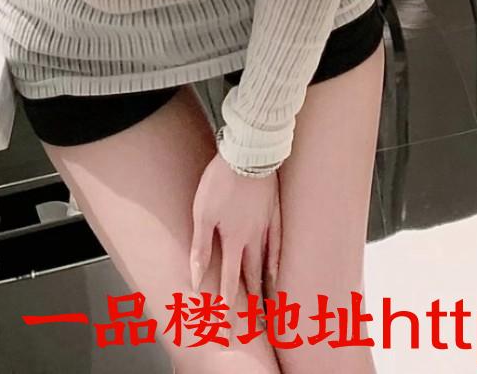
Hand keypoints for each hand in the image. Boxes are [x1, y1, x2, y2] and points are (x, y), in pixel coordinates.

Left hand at [190, 154, 281, 313]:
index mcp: (235, 240)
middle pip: (253, 276)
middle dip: (253, 302)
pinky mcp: (275, 211)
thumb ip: (201, 247)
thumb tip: (197, 279)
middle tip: (256, 324)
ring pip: (268, 262)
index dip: (228, 305)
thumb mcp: (203, 213)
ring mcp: (268, 225)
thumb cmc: (221, 181)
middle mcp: (254, 238)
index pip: (231, 281)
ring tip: (271, 305)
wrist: (249, 152)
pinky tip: (278, 269)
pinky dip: (278, 260)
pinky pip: (279, 243)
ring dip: (268, 286)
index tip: (227, 325)